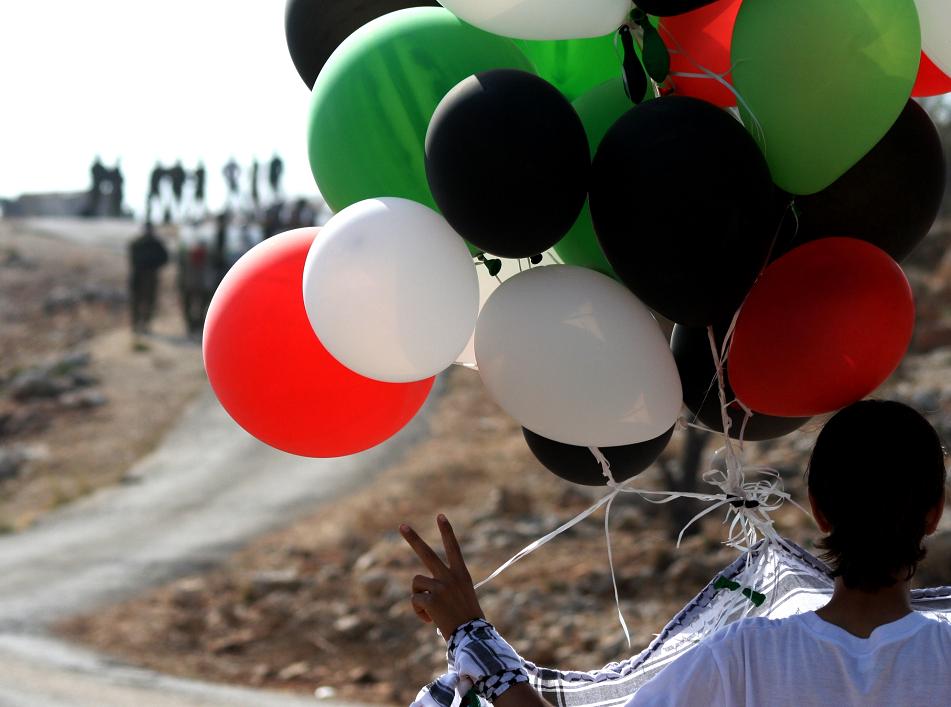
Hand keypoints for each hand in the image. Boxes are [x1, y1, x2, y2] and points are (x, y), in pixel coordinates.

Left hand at [400, 514, 483, 639]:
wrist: (471, 636)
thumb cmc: (467, 619)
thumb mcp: (462, 597)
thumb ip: (445, 588)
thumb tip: (422, 594)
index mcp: (461, 574)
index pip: (454, 548)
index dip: (447, 531)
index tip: (440, 515)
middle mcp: (450, 577)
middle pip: (427, 553)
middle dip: (413, 539)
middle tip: (402, 525)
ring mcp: (440, 587)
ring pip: (417, 583)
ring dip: (419, 597)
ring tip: (433, 610)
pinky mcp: (431, 599)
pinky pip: (415, 600)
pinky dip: (419, 612)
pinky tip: (430, 619)